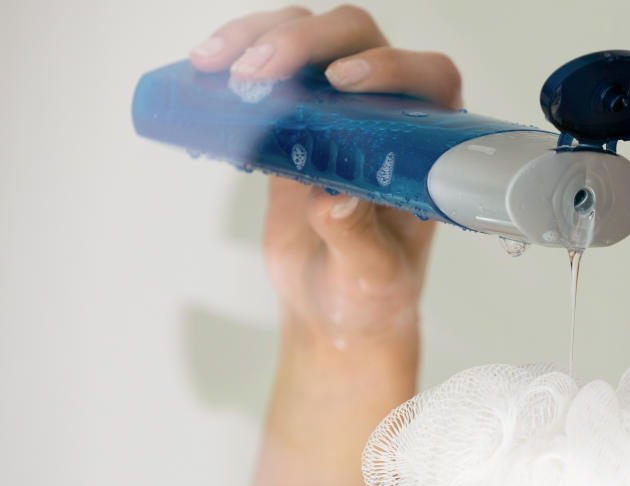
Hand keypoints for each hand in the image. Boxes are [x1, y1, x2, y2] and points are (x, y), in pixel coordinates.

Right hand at [189, 5, 461, 348]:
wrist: (334, 304)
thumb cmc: (373, 292)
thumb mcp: (372, 275)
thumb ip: (358, 240)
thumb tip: (334, 199)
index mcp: (427, 146)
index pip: (426, 78)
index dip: (391, 65)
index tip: (342, 80)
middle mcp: (389, 114)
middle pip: (356, 39)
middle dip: (304, 42)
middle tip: (254, 75)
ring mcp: (338, 111)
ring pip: (307, 39)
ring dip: (259, 38)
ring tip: (215, 67)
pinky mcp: (293, 121)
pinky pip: (268, 70)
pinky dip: (234, 60)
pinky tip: (203, 71)